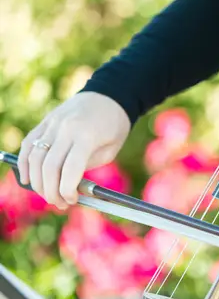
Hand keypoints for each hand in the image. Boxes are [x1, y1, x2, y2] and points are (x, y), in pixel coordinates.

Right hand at [17, 92, 130, 209]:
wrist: (109, 95)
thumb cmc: (114, 125)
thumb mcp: (110, 149)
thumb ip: (88, 165)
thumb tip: (68, 186)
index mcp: (86, 135)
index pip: (69, 169)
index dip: (67, 190)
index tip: (72, 200)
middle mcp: (65, 128)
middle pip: (48, 166)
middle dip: (51, 190)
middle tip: (59, 203)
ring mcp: (52, 123)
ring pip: (34, 157)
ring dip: (37, 181)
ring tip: (48, 194)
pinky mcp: (45, 122)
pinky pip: (28, 144)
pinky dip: (24, 163)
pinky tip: (28, 179)